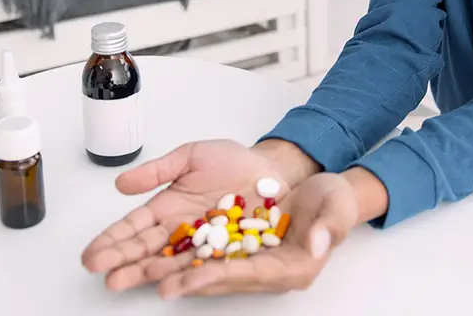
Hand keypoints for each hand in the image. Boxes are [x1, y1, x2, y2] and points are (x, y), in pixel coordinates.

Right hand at [80, 139, 315, 290]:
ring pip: (168, 261)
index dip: (112, 239)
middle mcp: (180, 230)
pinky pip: (203, 266)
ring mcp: (202, 244)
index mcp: (167, 207)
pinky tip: (165, 284)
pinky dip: (184, 275)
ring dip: (144, 272)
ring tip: (121, 280)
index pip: (133, 226)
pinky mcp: (226, 252)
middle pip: (145, 248)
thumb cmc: (232, 162)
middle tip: (98, 270)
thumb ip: (158, 170)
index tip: (91, 252)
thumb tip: (121, 183)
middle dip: (120, 259)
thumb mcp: (191, 156)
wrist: (271, 171)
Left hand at [154, 171, 359, 298]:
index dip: (215, 278)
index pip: (248, 275)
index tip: (185, 282)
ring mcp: (248, 258)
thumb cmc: (332, 201)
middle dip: (181, 281)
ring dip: (170, 270)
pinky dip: (178, 253)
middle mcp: (265, 269)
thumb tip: (318, 244)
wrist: (323, 189)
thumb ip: (330, 226)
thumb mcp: (337, 207)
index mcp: (292, 267)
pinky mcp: (235, 244)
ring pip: (203, 266)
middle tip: (149, 283)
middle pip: (217, 277)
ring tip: (134, 273)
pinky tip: (152, 253)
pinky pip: (203, 251)